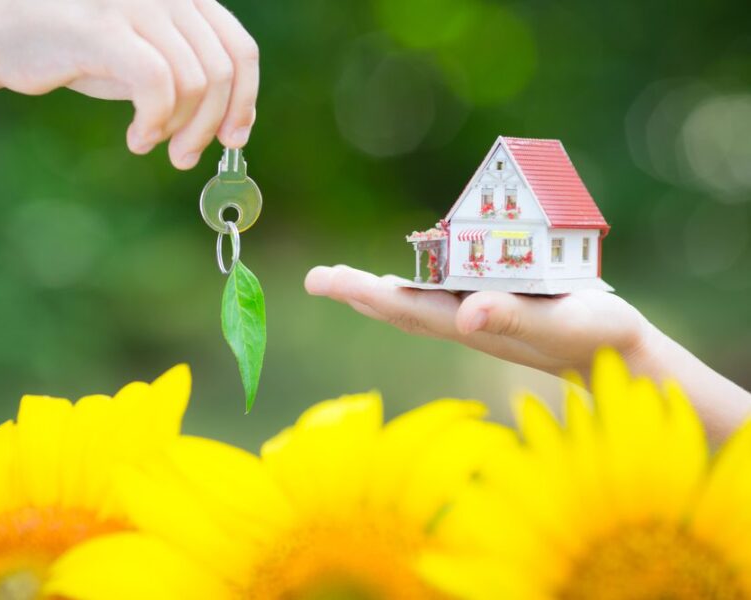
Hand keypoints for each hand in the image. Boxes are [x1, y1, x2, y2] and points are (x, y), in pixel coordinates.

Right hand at [0, 0, 258, 167]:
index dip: (245, 100)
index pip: (241, 49)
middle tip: (184, 157)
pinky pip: (158, 85)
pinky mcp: (105, 29)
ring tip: (149, 142)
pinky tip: (137, 137)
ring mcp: (137, 5)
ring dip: (179, 128)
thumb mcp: (149, 58)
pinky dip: (156, 122)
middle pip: (222, 72)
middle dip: (210, 126)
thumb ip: (191, 75)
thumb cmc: (81, 50)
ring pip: (195, 83)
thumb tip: (236, 121)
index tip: (232, 138)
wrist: (4, 33)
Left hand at [304, 265, 648, 378]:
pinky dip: (415, 287)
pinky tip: (407, 281)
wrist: (616, 354)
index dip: (363, 293)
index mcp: (470, 324)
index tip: (326, 280)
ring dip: (379, 291)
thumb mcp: (557, 322)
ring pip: (416, 303)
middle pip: (399, 307)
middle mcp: (464, 322)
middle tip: (317, 278)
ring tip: (346, 281)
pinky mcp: (493, 308)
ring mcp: (476, 317)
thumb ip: (513, 319)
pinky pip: (442, 296)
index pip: (404, 308)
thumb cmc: (593, 336)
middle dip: (357, 292)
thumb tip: (465, 316)